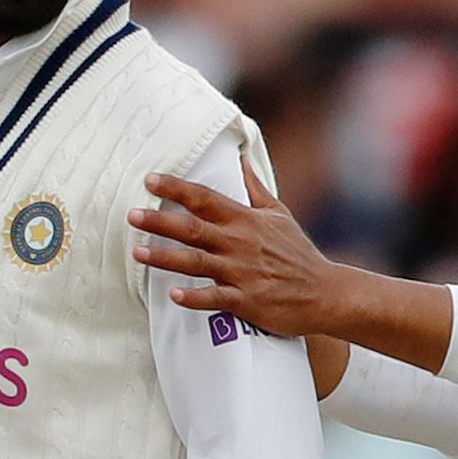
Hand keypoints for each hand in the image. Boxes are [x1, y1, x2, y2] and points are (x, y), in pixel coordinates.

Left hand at [129, 156, 347, 338]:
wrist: (326, 293)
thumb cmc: (297, 253)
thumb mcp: (278, 214)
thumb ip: (254, 188)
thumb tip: (240, 157)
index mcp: (245, 221)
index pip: (205, 198)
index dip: (176, 187)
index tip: (149, 179)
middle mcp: (240, 243)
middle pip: (193, 228)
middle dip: (161, 221)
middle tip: (131, 215)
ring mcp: (242, 273)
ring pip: (197, 262)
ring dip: (166, 257)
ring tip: (138, 252)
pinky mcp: (247, 300)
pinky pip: (216, 298)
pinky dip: (195, 297)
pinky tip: (173, 295)